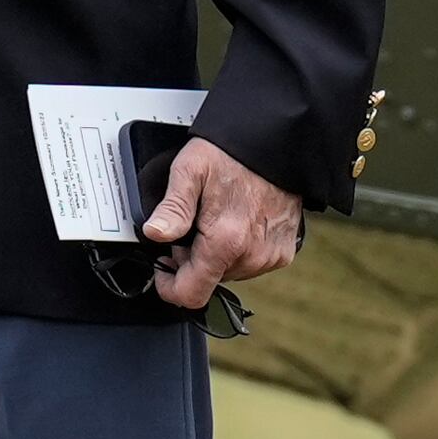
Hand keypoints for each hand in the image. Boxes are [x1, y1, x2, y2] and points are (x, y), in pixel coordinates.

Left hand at [140, 137, 302, 311]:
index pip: (191, 294)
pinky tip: (239, 223)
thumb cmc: (233, 154)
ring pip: (229, 273)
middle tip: (192, 227)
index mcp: (225, 241)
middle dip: (192, 261)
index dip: (169, 287)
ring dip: (216, 256)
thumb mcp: (190, 171)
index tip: (164, 267)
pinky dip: (239, 250)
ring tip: (217, 221)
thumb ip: (172, 209)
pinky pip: (251, 264)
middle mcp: (251, 256)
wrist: (277, 144)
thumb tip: (154, 233)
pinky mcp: (283, 252)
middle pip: (208, 281)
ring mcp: (270, 257)